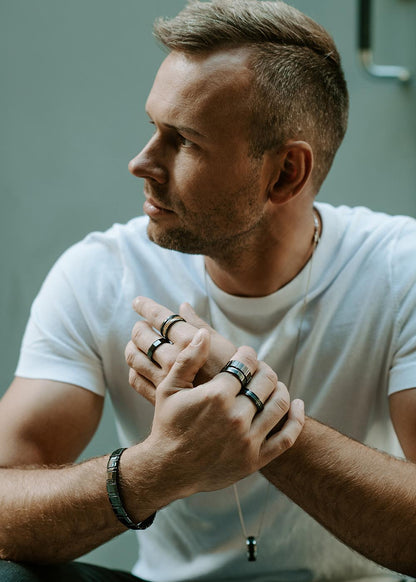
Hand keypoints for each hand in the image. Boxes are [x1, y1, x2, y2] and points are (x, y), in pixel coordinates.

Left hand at [125, 296, 235, 403]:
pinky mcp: (160, 397)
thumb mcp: (221, 343)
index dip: (146, 306)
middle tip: (142, 326)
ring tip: (138, 344)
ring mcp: (165, 379)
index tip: (138, 302)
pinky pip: (136, 379)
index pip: (160, 317)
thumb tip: (183, 306)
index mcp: (190, 341)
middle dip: (139, 327)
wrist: (238, 406)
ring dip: (133, 346)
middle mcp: (174, 358)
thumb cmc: (234, 372)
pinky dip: (135, 369)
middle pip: (142, 335)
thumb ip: (197, 324)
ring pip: (134, 357)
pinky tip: (142, 365)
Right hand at [142, 328, 304, 497]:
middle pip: (266, 381)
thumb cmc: (168, 425)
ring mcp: (247, 439)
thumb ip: (188, 359)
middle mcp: (235, 416)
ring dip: (281, 389)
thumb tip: (205, 334)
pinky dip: (297, 418)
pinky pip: (287, 437)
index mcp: (217, 395)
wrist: (168, 469)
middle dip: (264, 370)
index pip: (246, 363)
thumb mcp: (169, 388)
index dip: (248, 354)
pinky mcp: (255, 459)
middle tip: (259, 370)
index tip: (244, 355)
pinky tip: (297, 405)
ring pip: (279, 404)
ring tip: (273, 385)